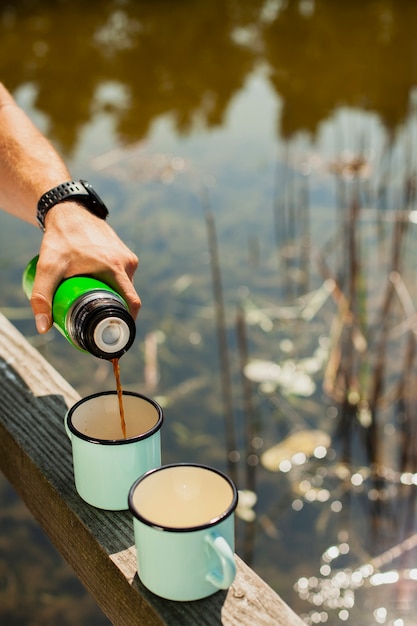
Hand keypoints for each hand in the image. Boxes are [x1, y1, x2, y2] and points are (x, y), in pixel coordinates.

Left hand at [29, 203, 140, 332]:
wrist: (68, 210)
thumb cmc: (60, 239)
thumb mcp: (48, 268)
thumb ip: (42, 297)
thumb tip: (43, 328)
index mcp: (117, 269)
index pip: (132, 303)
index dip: (127, 322)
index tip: (116, 334)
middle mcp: (127, 263)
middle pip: (126, 297)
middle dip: (113, 311)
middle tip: (95, 321)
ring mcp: (127, 256)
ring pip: (124, 286)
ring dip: (112, 296)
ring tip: (93, 303)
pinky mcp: (124, 252)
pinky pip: (122, 275)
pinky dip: (113, 284)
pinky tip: (99, 287)